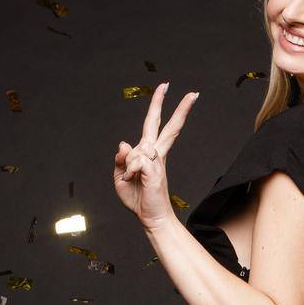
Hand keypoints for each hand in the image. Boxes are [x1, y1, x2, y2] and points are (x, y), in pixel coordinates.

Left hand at [113, 81, 198, 229]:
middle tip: (183, 90)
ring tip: (131, 180)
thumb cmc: (138, 198)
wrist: (150, 218)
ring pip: (136, 150)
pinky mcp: (155, 171)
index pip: (155, 124)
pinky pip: (135, 161)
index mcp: (149, 152)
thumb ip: (121, 159)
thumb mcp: (120, 176)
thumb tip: (124, 144)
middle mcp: (156, 154)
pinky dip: (128, 171)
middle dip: (171, 106)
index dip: (159, 105)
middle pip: (166, 126)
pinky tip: (132, 180)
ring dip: (127, 166)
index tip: (166, 86)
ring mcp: (157, 162)